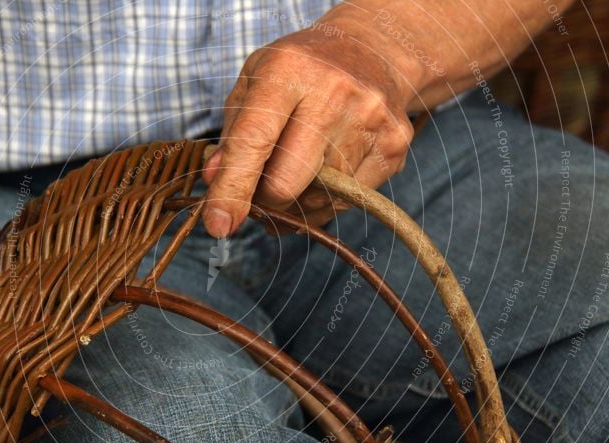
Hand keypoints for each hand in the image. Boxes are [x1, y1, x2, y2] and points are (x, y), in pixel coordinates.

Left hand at [201, 16, 417, 237]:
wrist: (374, 52)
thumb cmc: (301, 72)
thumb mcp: (255, 82)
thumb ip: (232, 132)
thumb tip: (215, 180)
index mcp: (288, 71)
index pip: (253, 142)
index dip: (232, 189)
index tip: (218, 224)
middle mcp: (334, 94)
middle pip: (285, 184)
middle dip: (265, 199)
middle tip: (261, 188)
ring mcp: (370, 122)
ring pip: (316, 200)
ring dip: (297, 200)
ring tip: (300, 167)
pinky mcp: (393, 148)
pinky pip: (346, 204)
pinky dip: (327, 200)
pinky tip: (327, 169)